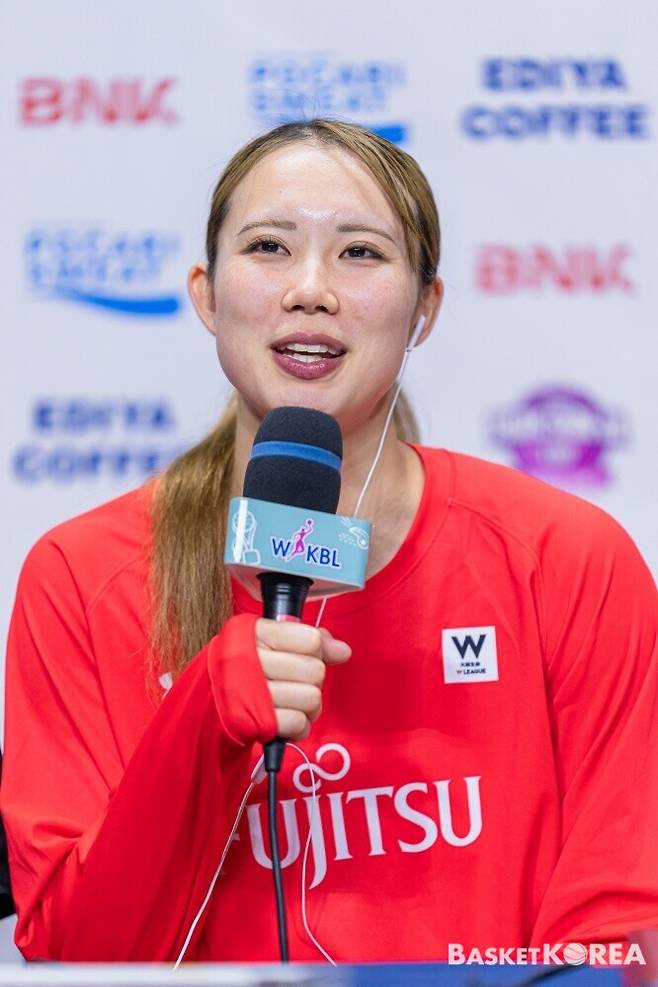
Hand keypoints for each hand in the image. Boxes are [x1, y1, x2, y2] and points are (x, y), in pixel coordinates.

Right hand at [255, 619, 351, 739]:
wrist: (209, 704)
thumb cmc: (247, 669)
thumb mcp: (271, 642)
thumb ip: (309, 640)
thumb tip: (343, 651)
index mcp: (253, 633)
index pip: (310, 639)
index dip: (315, 650)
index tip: (303, 655)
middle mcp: (247, 659)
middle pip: (314, 671)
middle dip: (313, 681)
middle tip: (297, 683)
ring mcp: (249, 692)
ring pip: (311, 698)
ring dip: (308, 706)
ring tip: (292, 702)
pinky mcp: (254, 723)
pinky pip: (300, 723)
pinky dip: (298, 726)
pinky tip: (285, 719)